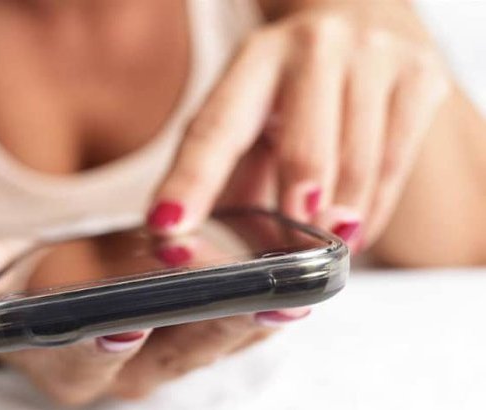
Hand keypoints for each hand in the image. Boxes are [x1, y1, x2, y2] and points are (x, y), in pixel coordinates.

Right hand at [0, 238, 308, 404]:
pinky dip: (253, 313)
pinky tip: (288, 284)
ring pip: (205, 350)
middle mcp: (112, 375)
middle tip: (263, 302)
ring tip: (293, 292)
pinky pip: (220, 333)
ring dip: (250, 325)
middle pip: (167, 360)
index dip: (104, 344)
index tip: (132, 318)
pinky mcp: (176, 341)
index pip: (81, 362)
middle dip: (214, 331)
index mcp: (58, 366)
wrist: (15, 307)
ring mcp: (149, 361)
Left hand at [147, 1, 450, 250]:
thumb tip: (198, 246)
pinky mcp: (420, 76)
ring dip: (340, 220)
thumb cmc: (293, 88)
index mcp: (253, 59)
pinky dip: (374, 210)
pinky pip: (396, 164)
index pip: (215, 130)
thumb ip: (226, 174)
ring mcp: (371, 57)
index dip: (191, 182)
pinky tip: (358, 227)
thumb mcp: (249, 116)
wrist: (361, 20)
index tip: (168, 225)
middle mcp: (312, 48)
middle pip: (302, 154)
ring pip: (357, 164)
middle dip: (295, 215)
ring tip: (329, 244)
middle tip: (289, 254)